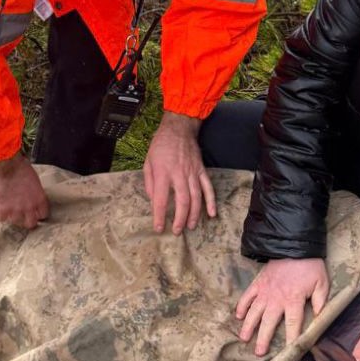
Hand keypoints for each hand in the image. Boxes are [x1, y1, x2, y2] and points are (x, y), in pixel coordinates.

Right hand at [0, 152, 49, 228]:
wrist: (6, 166)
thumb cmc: (21, 167)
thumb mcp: (35, 180)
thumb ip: (35, 192)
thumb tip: (32, 196)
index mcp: (40, 200)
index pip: (43, 215)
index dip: (38, 213)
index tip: (34, 211)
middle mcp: (29, 208)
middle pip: (31, 224)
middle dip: (27, 220)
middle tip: (22, 215)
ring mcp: (15, 210)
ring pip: (16, 223)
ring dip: (13, 217)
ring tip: (10, 211)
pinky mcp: (2, 210)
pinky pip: (1, 219)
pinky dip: (0, 215)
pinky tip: (0, 209)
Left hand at [144, 112, 215, 234]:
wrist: (179, 129)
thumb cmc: (160, 146)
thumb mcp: (148, 162)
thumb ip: (149, 182)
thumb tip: (153, 200)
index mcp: (163, 173)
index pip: (160, 199)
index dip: (159, 216)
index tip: (159, 228)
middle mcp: (179, 174)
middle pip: (182, 202)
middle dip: (180, 219)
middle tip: (177, 231)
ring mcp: (192, 173)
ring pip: (196, 198)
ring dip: (194, 215)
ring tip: (191, 227)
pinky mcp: (201, 171)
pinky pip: (208, 188)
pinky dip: (211, 202)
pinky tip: (212, 214)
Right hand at [235, 257, 330, 356]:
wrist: (294, 245)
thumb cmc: (310, 266)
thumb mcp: (322, 283)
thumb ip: (320, 302)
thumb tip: (319, 319)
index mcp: (293, 300)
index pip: (292, 324)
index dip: (291, 339)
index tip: (289, 352)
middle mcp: (276, 299)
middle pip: (268, 323)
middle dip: (263, 339)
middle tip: (258, 353)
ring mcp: (265, 291)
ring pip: (254, 312)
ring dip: (248, 326)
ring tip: (244, 339)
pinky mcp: (258, 283)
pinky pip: (247, 296)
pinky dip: (242, 306)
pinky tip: (239, 316)